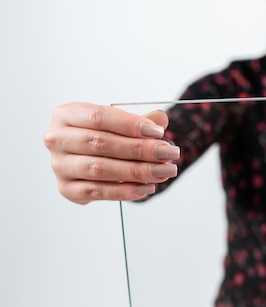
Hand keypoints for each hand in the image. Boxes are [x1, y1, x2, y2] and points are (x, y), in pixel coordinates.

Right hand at [44, 103, 179, 203]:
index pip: (99, 117)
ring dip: (137, 171)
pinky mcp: (67, 189)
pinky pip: (98, 192)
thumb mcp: (118, 123)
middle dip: (140, 149)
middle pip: (101, 144)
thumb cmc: (101, 136)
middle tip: (168, 153)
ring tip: (163, 171)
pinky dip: (125, 191)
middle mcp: (56, 139)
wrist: (83, 158)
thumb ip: (139, 121)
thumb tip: (160, 119)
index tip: (158, 132)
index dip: (130, 124)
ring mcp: (59, 166)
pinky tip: (147, 187)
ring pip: (100, 169)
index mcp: (66, 115)